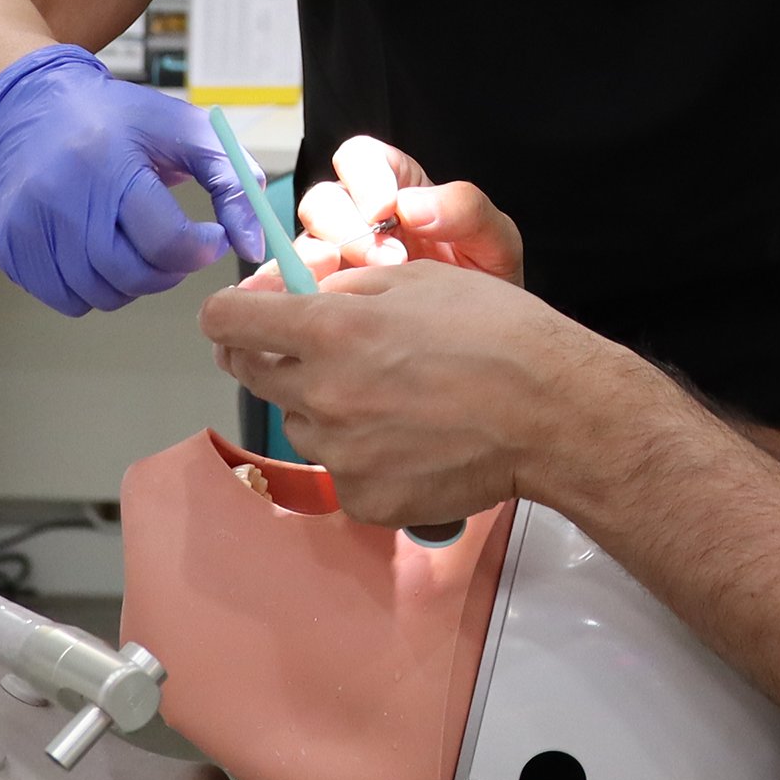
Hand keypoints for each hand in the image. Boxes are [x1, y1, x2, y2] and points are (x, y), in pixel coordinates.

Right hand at [0, 44, 267, 314]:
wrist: (34, 108)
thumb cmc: (118, 120)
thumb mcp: (185, 131)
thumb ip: (232, 183)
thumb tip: (254, 246)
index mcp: (108, 162)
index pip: (164, 240)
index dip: (199, 250)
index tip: (208, 238)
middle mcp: (59, 194)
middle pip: (130, 275)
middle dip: (166, 271)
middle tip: (172, 247)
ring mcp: (27, 225)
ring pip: (98, 295)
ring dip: (128, 282)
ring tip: (130, 241)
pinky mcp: (7, 247)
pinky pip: (63, 298)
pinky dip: (89, 286)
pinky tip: (94, 248)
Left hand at [201, 260, 628, 527]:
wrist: (552, 415)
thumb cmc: (496, 335)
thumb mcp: (417, 279)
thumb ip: (346, 289)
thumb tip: (304, 295)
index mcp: (330, 332)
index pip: (227, 321)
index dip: (229, 313)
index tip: (240, 315)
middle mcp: (323, 396)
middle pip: (252, 375)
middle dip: (272, 356)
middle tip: (318, 351)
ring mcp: (342, 455)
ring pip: (299, 425)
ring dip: (321, 408)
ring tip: (386, 398)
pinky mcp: (365, 499)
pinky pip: (341, 471)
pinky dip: (361, 456)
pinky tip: (407, 440)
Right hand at [252, 134, 525, 288]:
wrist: (484, 342)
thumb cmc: (485, 282)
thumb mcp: (494, 242)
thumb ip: (467, 212)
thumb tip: (414, 207)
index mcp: (396, 186)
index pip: (360, 158)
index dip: (364, 176)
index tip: (385, 208)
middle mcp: (356, 217)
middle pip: (323, 201)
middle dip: (346, 228)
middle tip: (386, 260)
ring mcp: (335, 258)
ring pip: (303, 244)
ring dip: (317, 263)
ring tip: (344, 288)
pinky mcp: (322, 297)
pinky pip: (290, 288)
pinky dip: (286, 294)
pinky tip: (299, 308)